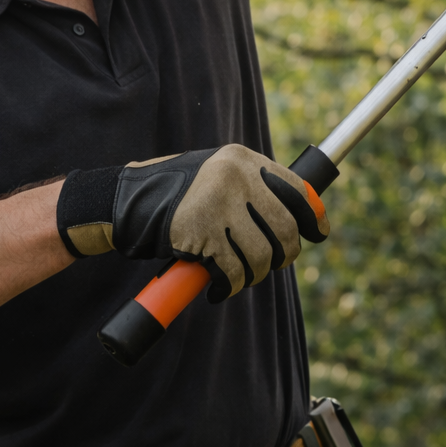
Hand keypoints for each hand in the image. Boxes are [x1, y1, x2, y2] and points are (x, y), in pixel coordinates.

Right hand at [55, 144, 328, 301]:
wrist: (125, 202)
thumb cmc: (176, 196)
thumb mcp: (216, 178)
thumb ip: (249, 190)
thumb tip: (294, 219)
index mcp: (243, 159)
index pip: (296, 190)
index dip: (314, 216)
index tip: (319, 234)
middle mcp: (236, 176)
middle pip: (285, 228)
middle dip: (283, 255)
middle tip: (270, 265)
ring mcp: (219, 203)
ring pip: (262, 255)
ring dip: (253, 276)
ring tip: (235, 277)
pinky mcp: (203, 231)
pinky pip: (233, 270)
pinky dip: (228, 286)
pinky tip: (217, 287)